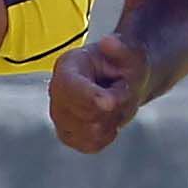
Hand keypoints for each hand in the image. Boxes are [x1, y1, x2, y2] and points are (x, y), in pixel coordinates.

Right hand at [52, 32, 147, 152]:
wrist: (123, 82)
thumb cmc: (125, 65)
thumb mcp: (131, 53)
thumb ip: (122, 49)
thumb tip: (109, 42)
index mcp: (68, 66)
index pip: (69, 85)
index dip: (89, 96)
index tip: (109, 103)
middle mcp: (56, 92)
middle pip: (83, 114)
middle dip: (110, 109)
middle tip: (119, 93)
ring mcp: (59, 115)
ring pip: (89, 132)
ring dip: (110, 122)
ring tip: (113, 105)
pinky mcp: (68, 135)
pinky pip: (91, 145)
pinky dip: (107, 135)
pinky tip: (109, 120)